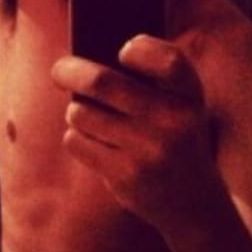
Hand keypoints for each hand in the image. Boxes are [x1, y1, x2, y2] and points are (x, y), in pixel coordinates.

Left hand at [51, 34, 221, 230]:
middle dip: (71, 72)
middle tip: (59, 71)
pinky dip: (76, 137)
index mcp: (191, 98)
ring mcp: (149, 151)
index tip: (123, 51)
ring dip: (76, 112)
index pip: (169, 60)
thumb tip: (88, 63)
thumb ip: (152, 84)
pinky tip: (93, 142)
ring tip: (87, 116)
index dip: (142, 49)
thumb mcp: (182, 111)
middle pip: (102, 82)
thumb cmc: (177, 143)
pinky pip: (76, 141)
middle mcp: (173, 122)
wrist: (193, 202)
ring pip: (82, 113)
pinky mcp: (125, 176)